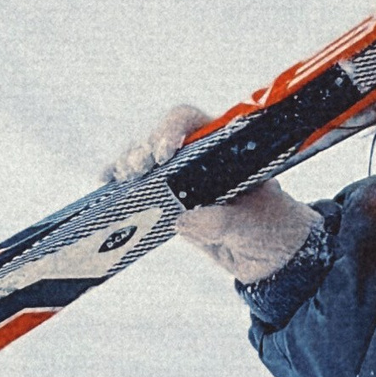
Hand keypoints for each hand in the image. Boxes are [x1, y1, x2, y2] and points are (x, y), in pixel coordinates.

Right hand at [106, 101, 314, 281]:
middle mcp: (195, 155)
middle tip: (134, 171)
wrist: (270, 254)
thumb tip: (183, 220)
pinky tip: (106, 190)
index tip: (163, 152)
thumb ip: (224, 221)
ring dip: (126, 168)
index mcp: (222, 146)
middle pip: (156, 140)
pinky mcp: (166, 202)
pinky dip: (119, 190)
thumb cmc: (269, 226)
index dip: (170, 131)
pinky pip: (138, 191)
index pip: (189, 122)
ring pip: (142, 162)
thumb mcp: (253, 224)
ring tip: (119, 181)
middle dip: (141, 153)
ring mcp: (177, 178)